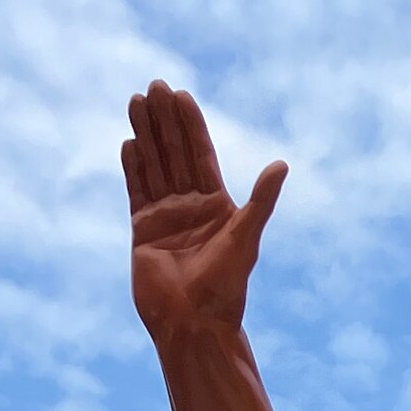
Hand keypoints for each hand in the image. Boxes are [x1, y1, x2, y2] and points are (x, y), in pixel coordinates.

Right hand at [122, 80, 286, 336]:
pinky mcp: (143, 231)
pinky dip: (132, 167)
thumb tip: (282, 164)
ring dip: (145, 134)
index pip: (201, 155)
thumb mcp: (246, 239)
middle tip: (153, 86)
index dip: (191, 125)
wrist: (193, 324)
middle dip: (164, 121)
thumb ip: (261, 201)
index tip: (181, 95)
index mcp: (217, 205)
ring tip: (136, 102)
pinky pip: (136, 191)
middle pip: (174, 154)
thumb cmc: (224, 287)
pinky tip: (128, 142)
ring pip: (154, 166)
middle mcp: (191, 207)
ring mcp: (166, 217)